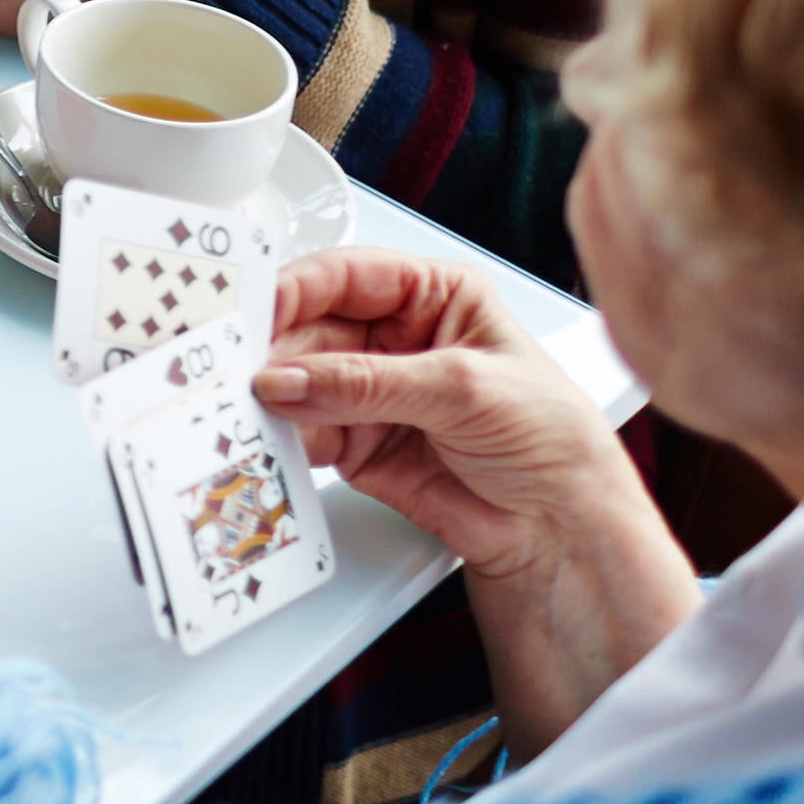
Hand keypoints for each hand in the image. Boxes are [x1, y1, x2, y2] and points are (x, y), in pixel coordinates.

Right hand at [253, 247, 701, 750]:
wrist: (561, 527)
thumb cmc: (552, 438)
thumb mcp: (463, 389)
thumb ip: (369, 383)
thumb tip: (291, 378)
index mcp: (431, 296)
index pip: (345, 275)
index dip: (295, 288)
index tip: (256, 310)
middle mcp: (395, 338)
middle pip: (310, 328)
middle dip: (276, 350)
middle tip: (242, 369)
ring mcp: (371, 392)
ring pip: (298, 381)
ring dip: (274, 398)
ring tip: (252, 410)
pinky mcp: (356, 444)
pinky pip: (303, 432)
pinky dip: (283, 439)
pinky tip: (274, 441)